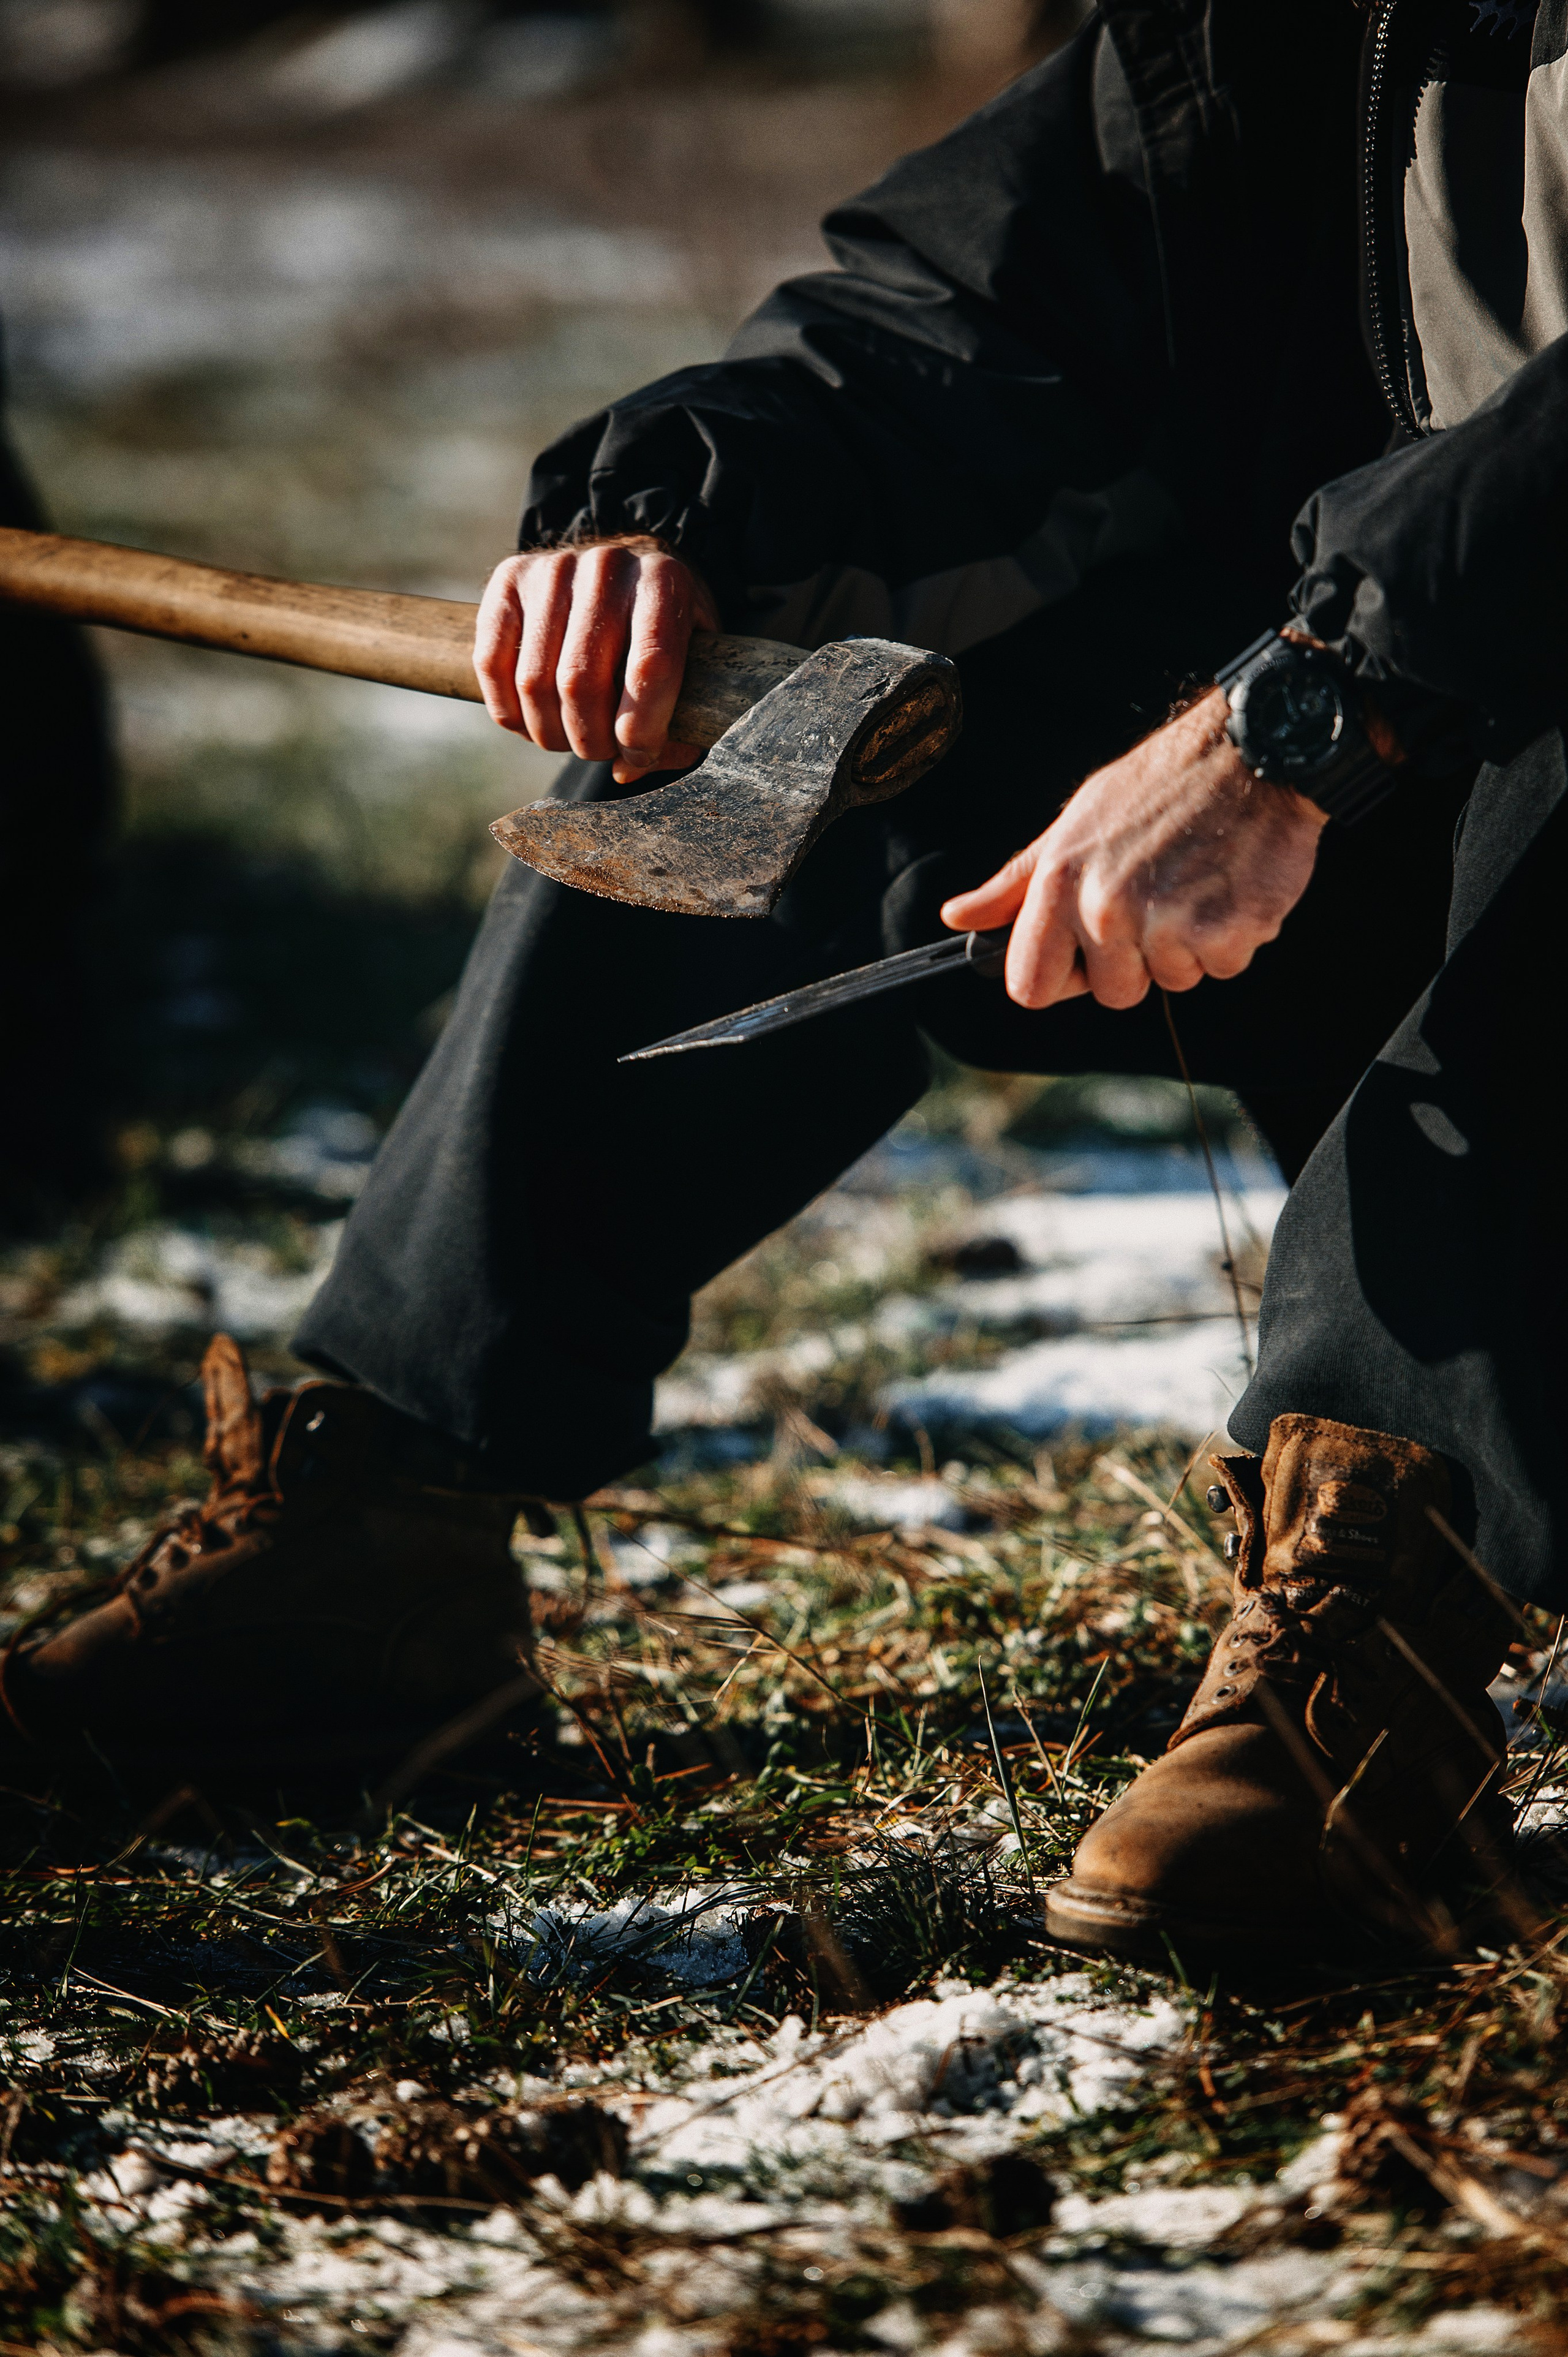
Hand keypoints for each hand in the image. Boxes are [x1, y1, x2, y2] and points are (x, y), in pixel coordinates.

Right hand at [474, 537, 719, 785]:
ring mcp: (552, 569)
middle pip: (581, 681)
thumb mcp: (693, 667)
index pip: (650, 668)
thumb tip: (626, 769)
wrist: (622, 574)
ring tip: (569, 738)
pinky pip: (491, 665)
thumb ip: (678, 723)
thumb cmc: (661, 632)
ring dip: (550, 733)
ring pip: (534, 682)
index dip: (641, 730)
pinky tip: (530, 721)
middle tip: (600, 750)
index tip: (638, 754)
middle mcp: (607, 567)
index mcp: (664, 582)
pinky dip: (509, 712)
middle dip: (590, 739)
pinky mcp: (508, 580)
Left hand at [940, 687, 1327, 1008]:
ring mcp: (1168, 924)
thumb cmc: (1160, 786)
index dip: (1059, 978)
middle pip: (1112, 993)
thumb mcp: (1075, 823)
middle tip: (1159, 899)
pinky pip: (1221, 969)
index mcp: (1062, 883)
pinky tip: (1230, 885)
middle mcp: (1108, 907)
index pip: (1030, 985)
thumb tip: (957, 917)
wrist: (1249, 751)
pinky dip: (1232, 938)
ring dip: (1189, 946)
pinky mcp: (1227, 932)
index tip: (1084, 957)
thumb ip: (1016, 883)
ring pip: (1172, 981)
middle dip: (1136, 961)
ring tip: (1197, 882)